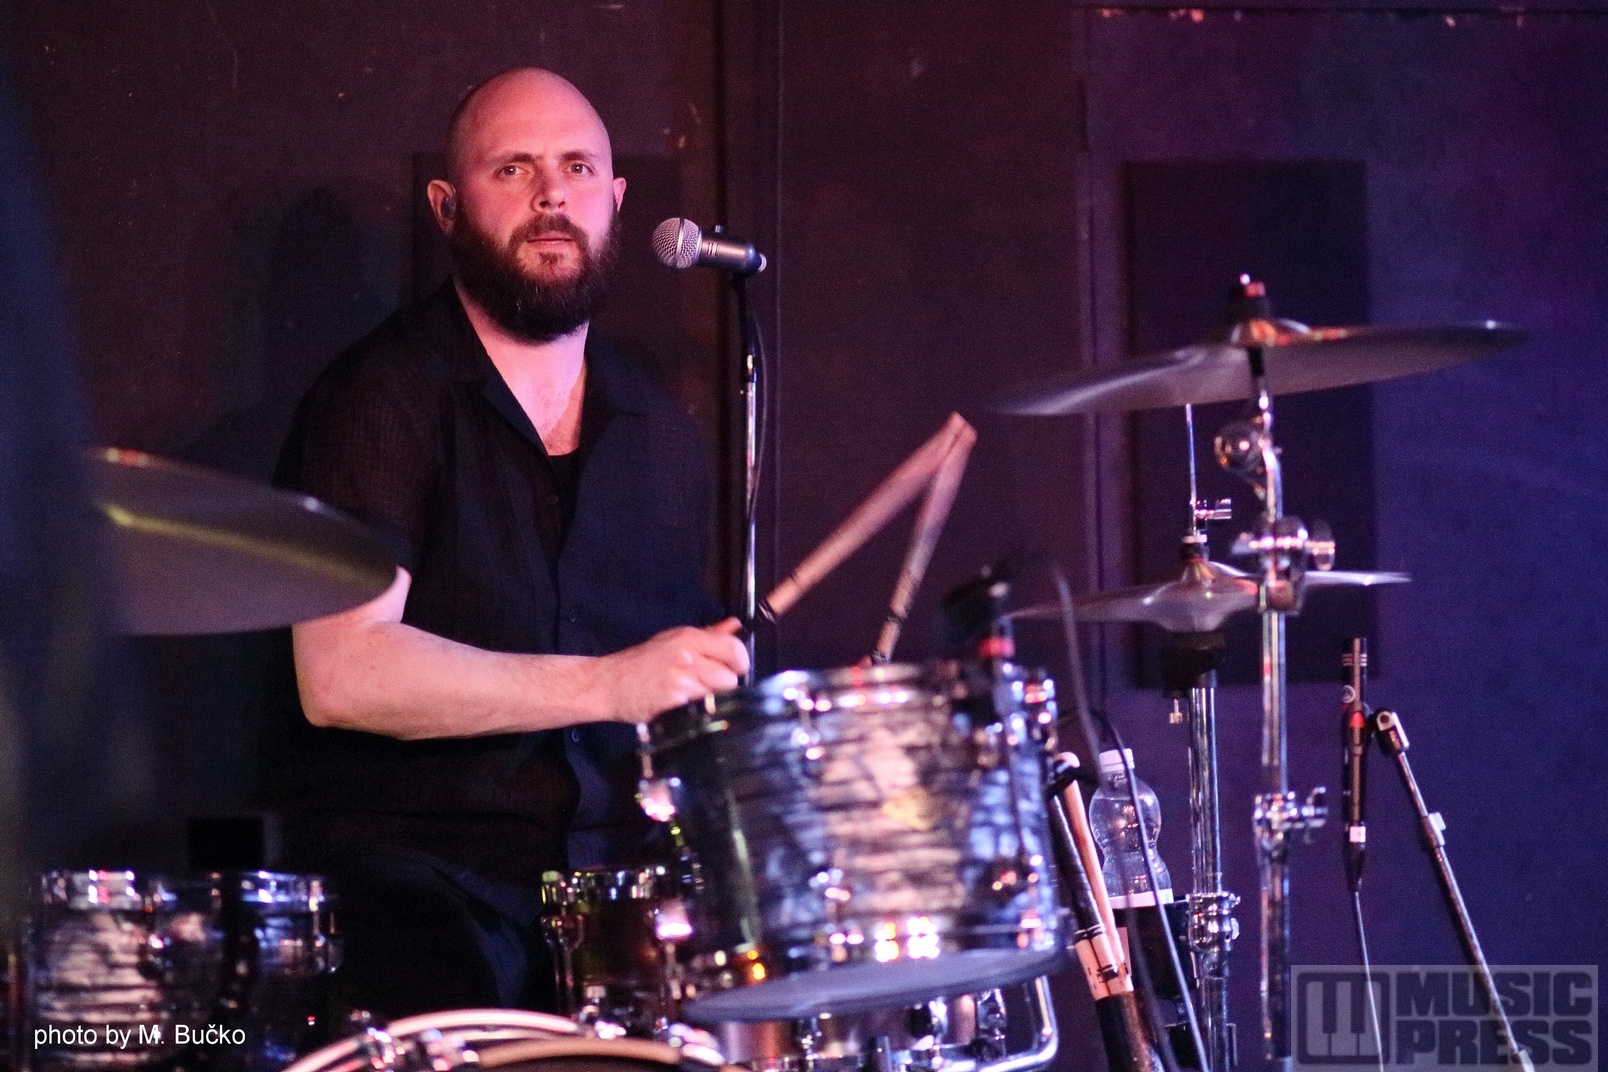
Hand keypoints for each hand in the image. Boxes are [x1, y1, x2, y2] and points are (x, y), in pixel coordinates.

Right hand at [595, 618, 749, 722]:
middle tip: (705, 686)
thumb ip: (708, 634)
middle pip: (731, 678)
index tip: (734, 669)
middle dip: (723, 686)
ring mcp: (681, 680)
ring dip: (710, 701)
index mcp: (689, 638)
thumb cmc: (640, 663)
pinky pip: (702, 711)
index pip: (735, 648)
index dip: (739, 663)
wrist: (608, 683)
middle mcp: (688, 656)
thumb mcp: (673, 640)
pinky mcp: (675, 703)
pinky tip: (682, 707)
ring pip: (719, 696)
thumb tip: (734, 626)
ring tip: (691, 697)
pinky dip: (696, 713)